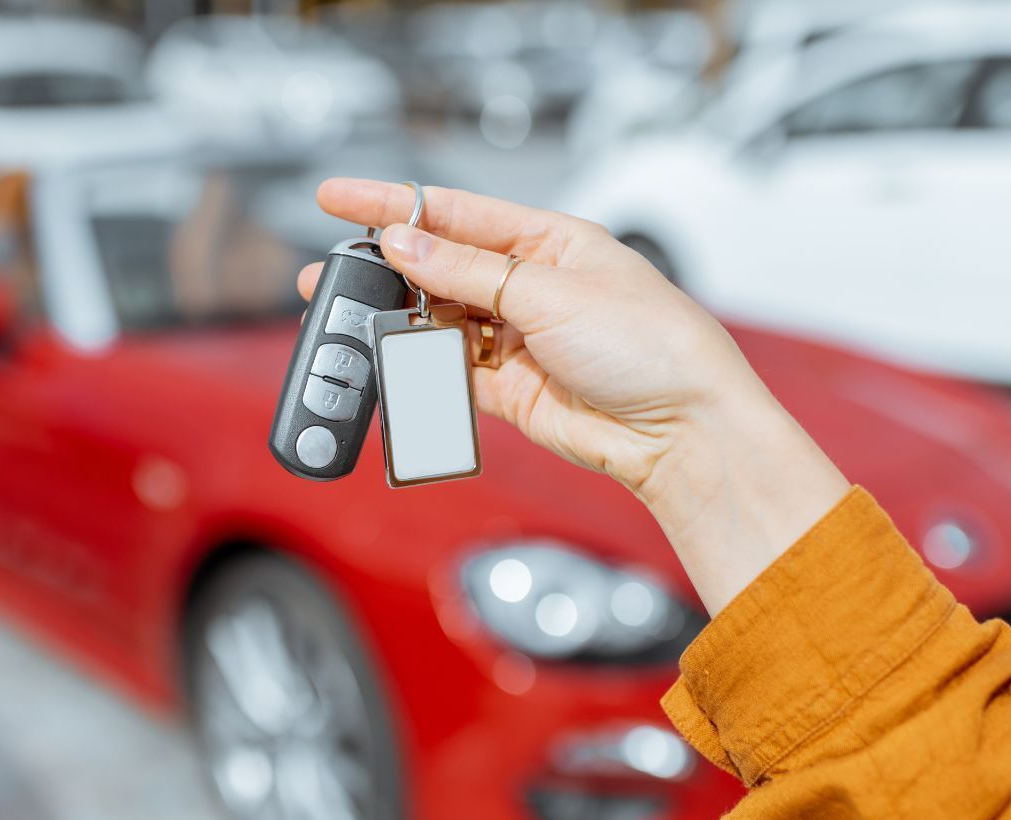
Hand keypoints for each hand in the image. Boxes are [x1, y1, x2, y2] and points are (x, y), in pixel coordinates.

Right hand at [300, 179, 848, 613]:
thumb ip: (468, 270)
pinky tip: (393, 363)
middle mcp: (529, 285)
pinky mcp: (510, 389)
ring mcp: (517, 338)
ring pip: (437, 321)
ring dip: (395, 321)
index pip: (455, 212)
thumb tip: (403, 242)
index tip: (337, 197)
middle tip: (328, 273)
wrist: (682, 430)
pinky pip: (449, 373)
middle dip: (383, 269)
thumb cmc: (650, 346)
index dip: (393, 202)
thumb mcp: (551, 292)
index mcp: (549, 241)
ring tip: (349, 321)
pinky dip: (419, 370)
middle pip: (438, 267)